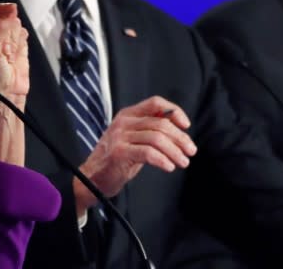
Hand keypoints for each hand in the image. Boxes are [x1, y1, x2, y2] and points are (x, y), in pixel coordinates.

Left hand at [0, 3, 28, 164]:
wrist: (6, 92)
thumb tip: (11, 15)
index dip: (0, 10)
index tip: (11, 9)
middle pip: (4, 16)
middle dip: (7, 31)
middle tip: (3, 48)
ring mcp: (2, 34)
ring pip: (15, 24)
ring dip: (14, 39)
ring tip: (7, 54)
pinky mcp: (16, 40)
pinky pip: (23, 32)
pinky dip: (21, 43)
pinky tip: (14, 55)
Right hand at [73, 96, 196, 214]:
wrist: (91, 178)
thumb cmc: (116, 159)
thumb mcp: (133, 139)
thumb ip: (150, 130)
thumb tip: (179, 128)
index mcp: (128, 114)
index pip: (155, 103)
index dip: (174, 111)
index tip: (186, 125)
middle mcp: (123, 122)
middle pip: (160, 123)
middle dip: (180, 138)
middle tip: (191, 151)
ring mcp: (120, 137)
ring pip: (157, 138)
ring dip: (175, 151)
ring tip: (184, 162)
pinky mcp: (119, 153)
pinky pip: (148, 153)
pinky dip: (163, 160)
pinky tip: (169, 167)